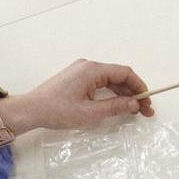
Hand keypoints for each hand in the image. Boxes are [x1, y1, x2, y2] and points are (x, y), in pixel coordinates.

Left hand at [0, 59, 154, 132]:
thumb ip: (115, 107)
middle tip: (144, 110)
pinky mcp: (77, 78)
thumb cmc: (57, 111)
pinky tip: (117, 105)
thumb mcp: (90, 113)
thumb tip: (134, 104)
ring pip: (110, 80)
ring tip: (133, 110)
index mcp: (92, 70)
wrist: (31, 110)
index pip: (125, 73)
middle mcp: (88, 66)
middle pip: (119, 76)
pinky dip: (111, 93)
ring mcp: (81, 71)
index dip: (139, 86)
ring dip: (123, 94)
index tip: (147, 102)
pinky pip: (100, 83)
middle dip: (133, 92)